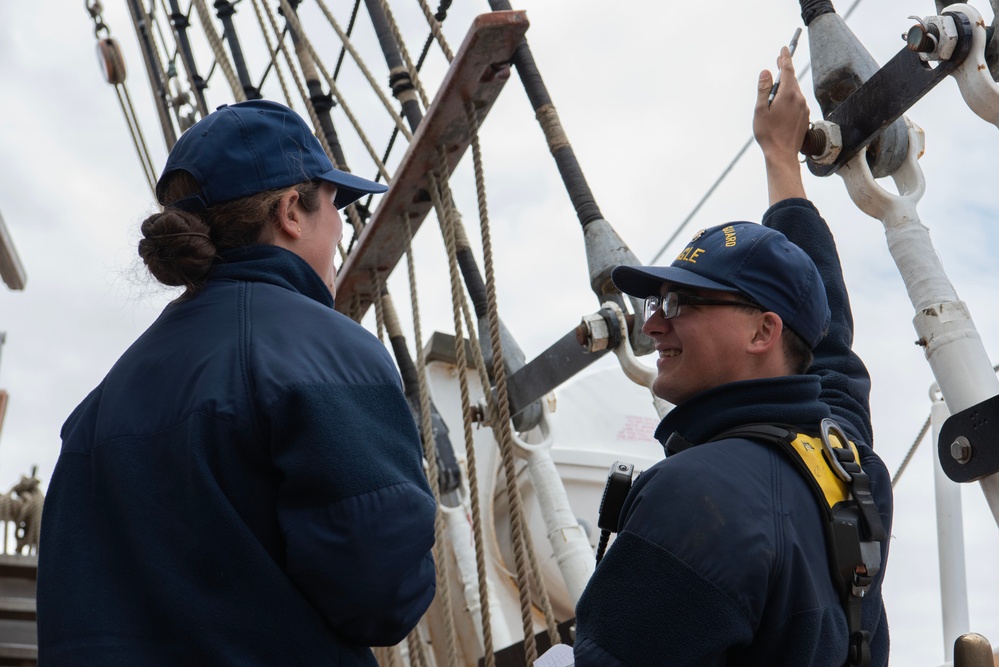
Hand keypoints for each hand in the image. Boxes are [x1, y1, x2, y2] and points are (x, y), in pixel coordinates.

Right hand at [754, 47, 809, 203]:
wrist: (782, 154)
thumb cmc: (768, 134)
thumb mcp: (760, 110)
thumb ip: (763, 90)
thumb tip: (766, 72)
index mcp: (788, 94)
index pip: (787, 69)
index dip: (785, 57)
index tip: (784, 48)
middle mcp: (799, 98)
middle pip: (792, 79)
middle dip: (785, 70)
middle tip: (779, 61)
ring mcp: (804, 108)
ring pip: (795, 91)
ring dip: (786, 87)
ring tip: (775, 91)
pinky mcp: (805, 116)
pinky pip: (797, 102)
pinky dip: (790, 98)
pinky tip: (781, 106)